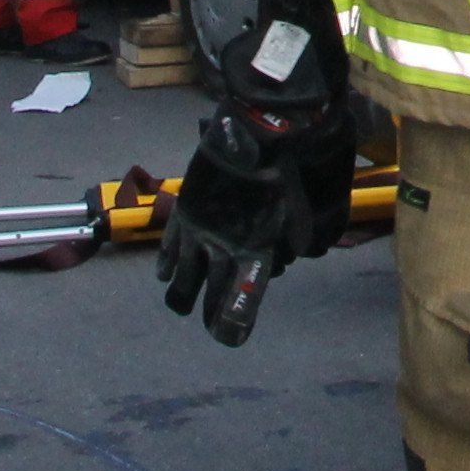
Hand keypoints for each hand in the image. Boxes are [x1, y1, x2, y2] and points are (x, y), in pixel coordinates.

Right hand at [152, 105, 356, 349]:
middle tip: (211, 328)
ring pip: (183, 276)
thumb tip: (290, 256)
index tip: (230, 339)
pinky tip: (165, 276)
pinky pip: (170, 247)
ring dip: (182, 295)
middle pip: (210, 293)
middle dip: (210, 315)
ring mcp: (200, 231)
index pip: (241, 300)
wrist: (258, 131)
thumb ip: (296, 240)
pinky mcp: (185, 211)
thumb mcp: (304, 211)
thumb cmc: (290, 170)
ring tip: (179, 306)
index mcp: (256, 252)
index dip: (234, 324)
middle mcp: (224, 248)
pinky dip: (168, 264)